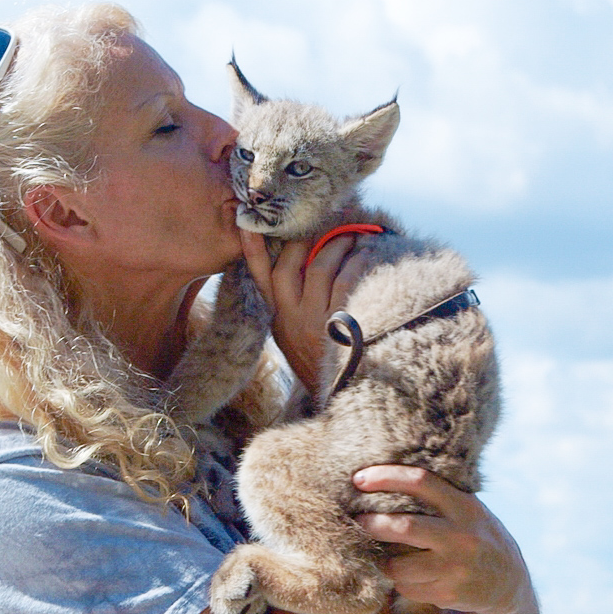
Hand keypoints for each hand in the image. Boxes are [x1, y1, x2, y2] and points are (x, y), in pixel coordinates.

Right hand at [241, 230, 370, 389]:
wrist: (339, 394)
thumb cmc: (317, 358)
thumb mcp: (291, 335)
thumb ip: (288, 303)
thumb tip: (302, 259)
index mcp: (275, 317)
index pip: (258, 276)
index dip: (251, 248)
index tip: (248, 222)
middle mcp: (289, 317)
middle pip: (288, 264)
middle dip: (307, 236)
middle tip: (328, 219)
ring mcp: (313, 322)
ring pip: (319, 268)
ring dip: (336, 244)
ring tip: (352, 234)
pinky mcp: (339, 327)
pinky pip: (346, 283)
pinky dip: (355, 264)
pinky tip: (365, 256)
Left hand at [352, 465, 538, 613]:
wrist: (508, 581)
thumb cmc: (476, 534)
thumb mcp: (467, 508)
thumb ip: (439, 494)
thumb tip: (385, 475)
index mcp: (463, 506)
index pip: (420, 482)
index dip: (386, 477)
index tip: (359, 479)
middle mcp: (462, 535)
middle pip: (405, 526)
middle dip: (373, 523)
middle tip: (358, 520)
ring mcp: (457, 567)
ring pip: (401, 565)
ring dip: (384, 561)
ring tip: (381, 555)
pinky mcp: (450, 593)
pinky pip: (409, 588)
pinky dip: (401, 583)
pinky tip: (408, 577)